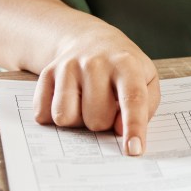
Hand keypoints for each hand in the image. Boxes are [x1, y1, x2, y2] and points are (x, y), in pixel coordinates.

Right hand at [31, 18, 160, 155]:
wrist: (90, 40)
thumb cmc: (123, 67)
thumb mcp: (147, 79)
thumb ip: (145, 106)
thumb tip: (120, 130)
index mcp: (125, 63)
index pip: (132, 98)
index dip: (134, 126)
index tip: (134, 150)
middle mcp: (95, 62)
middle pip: (96, 118)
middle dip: (103, 122)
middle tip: (106, 104)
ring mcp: (67, 66)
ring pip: (66, 117)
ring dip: (78, 121)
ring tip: (87, 103)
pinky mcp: (46, 74)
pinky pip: (44, 114)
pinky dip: (55, 116)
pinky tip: (68, 100)